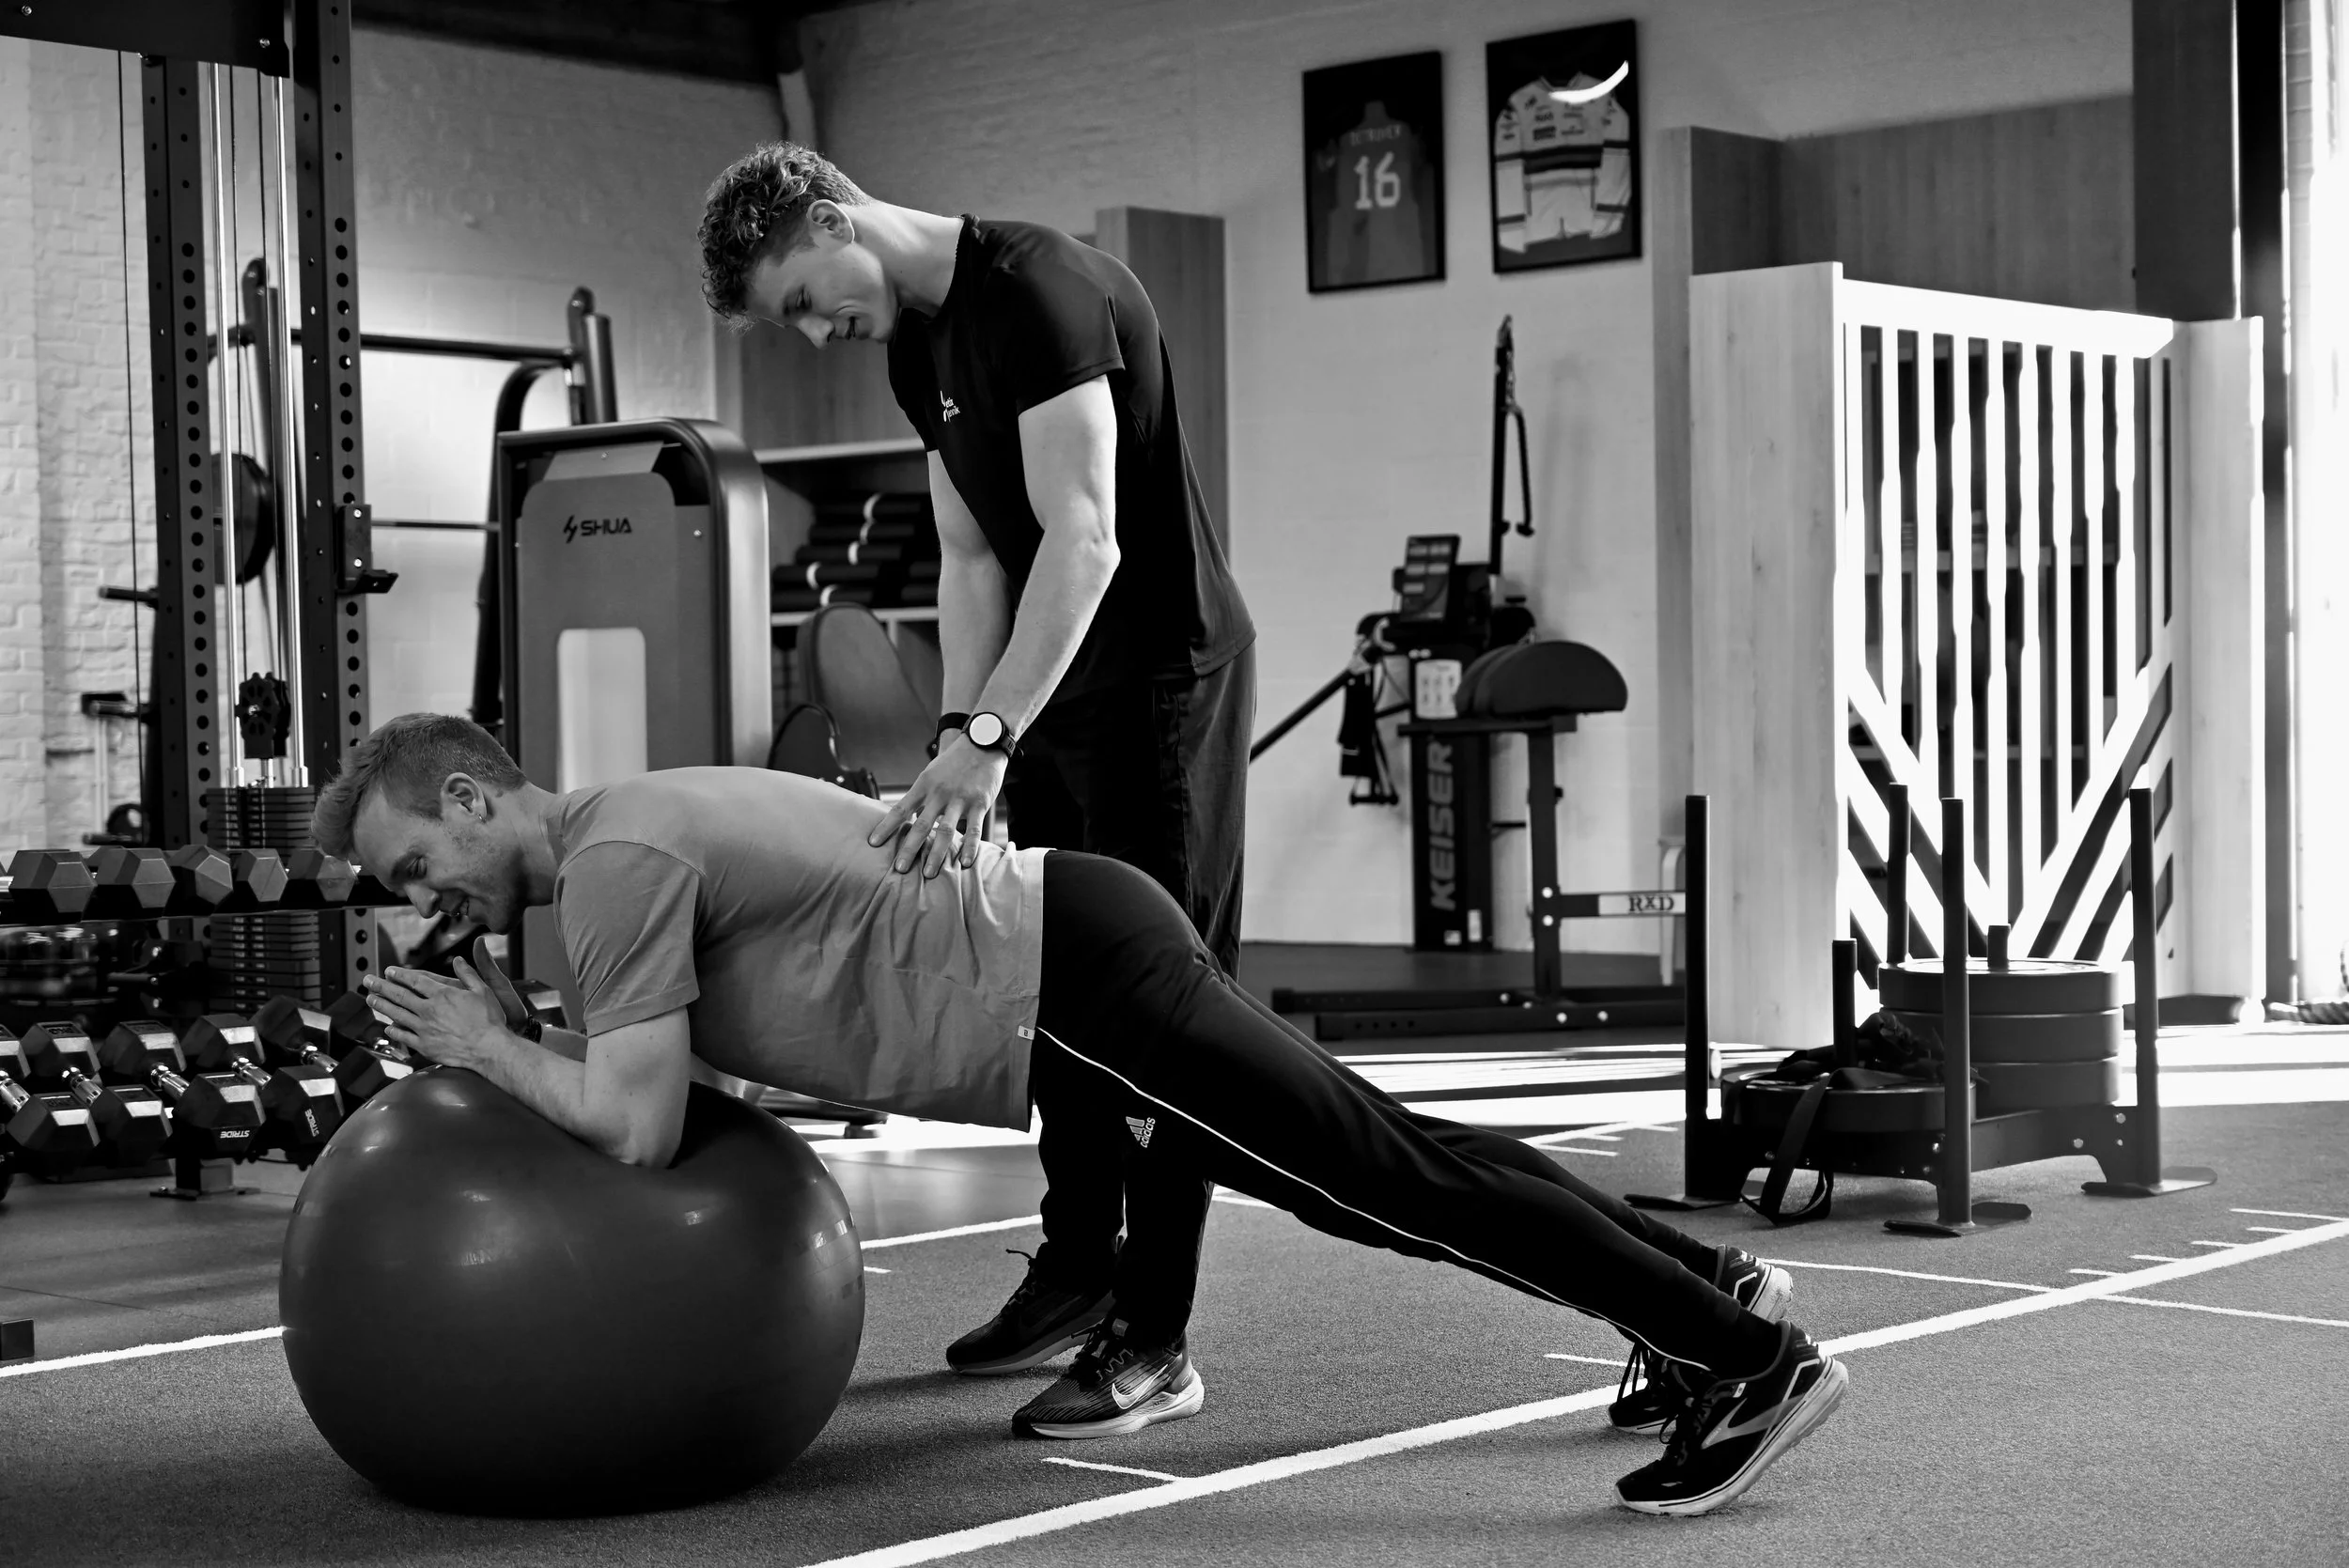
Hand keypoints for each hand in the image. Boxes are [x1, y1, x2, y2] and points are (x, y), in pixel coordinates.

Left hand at [364, 960, 508, 1069]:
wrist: (489, 1049)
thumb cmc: (490, 1021)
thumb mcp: (483, 991)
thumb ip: (468, 974)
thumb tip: (459, 959)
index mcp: (442, 995)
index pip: (415, 981)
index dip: (400, 974)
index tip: (388, 971)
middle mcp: (429, 1010)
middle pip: (400, 996)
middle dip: (381, 986)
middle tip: (368, 981)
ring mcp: (424, 1029)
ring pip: (397, 1014)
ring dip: (381, 1005)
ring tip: (370, 999)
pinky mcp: (425, 1046)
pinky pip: (404, 1037)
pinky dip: (394, 1031)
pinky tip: (387, 1027)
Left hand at [866, 733, 1007, 876]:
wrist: (983, 741)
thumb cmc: (954, 760)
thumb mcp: (931, 773)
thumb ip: (920, 794)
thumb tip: (904, 816)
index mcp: (924, 785)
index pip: (900, 809)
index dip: (886, 827)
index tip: (873, 843)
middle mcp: (940, 793)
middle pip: (921, 825)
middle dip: (909, 849)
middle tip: (900, 869)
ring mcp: (960, 799)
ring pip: (946, 831)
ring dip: (937, 854)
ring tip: (930, 874)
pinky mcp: (980, 803)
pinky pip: (974, 829)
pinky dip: (969, 847)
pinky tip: (964, 863)